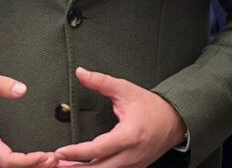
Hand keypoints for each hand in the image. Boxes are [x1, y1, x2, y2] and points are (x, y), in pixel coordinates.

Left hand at [54, 68, 185, 167]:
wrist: (175, 120)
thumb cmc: (152, 107)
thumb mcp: (125, 89)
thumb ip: (101, 82)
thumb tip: (81, 73)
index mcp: (128, 136)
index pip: (97, 149)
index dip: (76, 152)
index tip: (59, 152)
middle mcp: (131, 155)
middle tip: (56, 164)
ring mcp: (133, 164)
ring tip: (65, 166)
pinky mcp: (134, 167)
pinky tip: (84, 167)